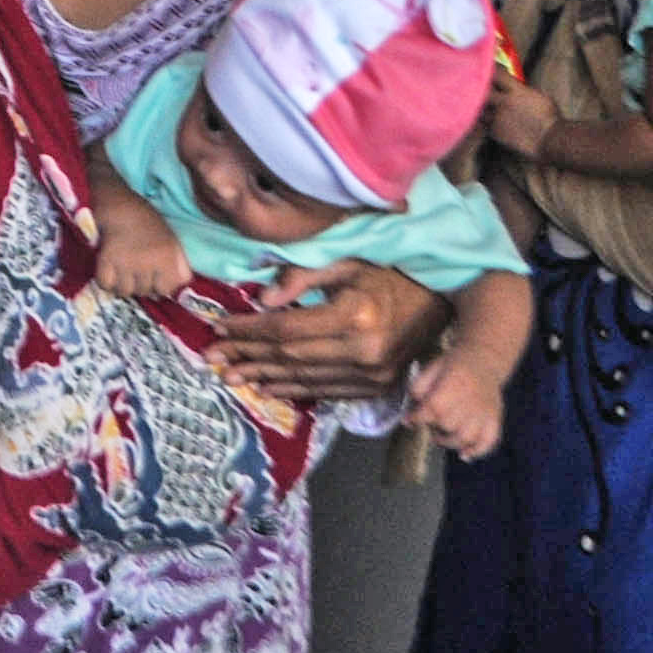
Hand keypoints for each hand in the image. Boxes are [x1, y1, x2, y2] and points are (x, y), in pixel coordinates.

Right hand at [97, 212, 190, 299]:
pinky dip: (106, 281)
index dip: (159, 286)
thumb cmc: (146, 221)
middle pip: (144, 292)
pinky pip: (106, 284)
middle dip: (140, 285)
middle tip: (136, 272)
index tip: (153, 278)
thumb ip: (180, 263)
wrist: (119, 204)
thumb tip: (180, 285)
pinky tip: (109, 272)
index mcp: (167, 257)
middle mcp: (148, 263)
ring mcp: (126, 263)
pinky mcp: (106, 260)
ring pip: (125, 291)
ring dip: (123, 285)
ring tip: (122, 273)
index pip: (165, 290)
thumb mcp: (171, 239)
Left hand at [210, 260, 447, 403]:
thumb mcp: (349, 261)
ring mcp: (371, 375)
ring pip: (303, 379)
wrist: (442, 302)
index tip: (219, 328)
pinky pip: (324, 391)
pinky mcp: (376, 388)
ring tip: (230, 376)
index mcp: (354, 315)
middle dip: (246, 356)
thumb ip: (304, 276)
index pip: (285, 328)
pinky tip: (266, 387)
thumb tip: (263, 298)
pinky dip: (292, 390)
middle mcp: (362, 351)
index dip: (248, 330)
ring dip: (262, 377)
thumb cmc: (389, 274)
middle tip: (211, 358)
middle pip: (288, 356)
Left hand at [404, 355, 504, 460]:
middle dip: (434, 427)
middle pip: (446, 426)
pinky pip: (488, 442)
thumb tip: (410, 414)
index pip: (431, 410)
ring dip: (449, 442)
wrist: (484, 359)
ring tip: (442, 436)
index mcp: (452, 386)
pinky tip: (464, 455)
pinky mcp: (495, 419)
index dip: (417, 418)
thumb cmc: (453, 366)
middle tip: (430, 421)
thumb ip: (417, 390)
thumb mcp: (430, 369)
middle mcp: (470, 401)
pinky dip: (476, 451)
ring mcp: (484, 412)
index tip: (409, 420)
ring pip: (465, 438)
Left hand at [484, 70, 559, 160]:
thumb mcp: (539, 97)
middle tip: (480, 88)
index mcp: (517, 91)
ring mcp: (497, 118)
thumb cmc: (550, 117)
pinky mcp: (495, 132)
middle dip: (481, 88)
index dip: (492, 72)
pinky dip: (483, 121)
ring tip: (481, 105)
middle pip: (483, 91)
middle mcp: (504, 103)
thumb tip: (516, 87)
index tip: (490, 71)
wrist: (550, 139)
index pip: (498, 75)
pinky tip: (487, 120)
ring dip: (480, 105)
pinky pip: (482, 123)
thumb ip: (524, 91)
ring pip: (479, 108)